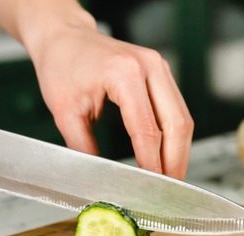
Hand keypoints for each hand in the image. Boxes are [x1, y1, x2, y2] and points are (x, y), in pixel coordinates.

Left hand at [29, 27, 193, 179]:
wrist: (64, 37)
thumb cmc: (61, 66)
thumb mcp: (65, 112)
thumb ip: (83, 148)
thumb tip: (100, 180)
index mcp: (124, 73)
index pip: (147, 129)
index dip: (152, 164)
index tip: (151, 189)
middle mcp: (149, 66)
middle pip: (176, 125)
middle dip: (174, 162)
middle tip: (167, 191)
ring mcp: (159, 67)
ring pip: (182, 118)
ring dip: (179, 151)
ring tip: (169, 178)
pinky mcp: (161, 72)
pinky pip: (176, 109)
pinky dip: (174, 136)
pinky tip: (166, 156)